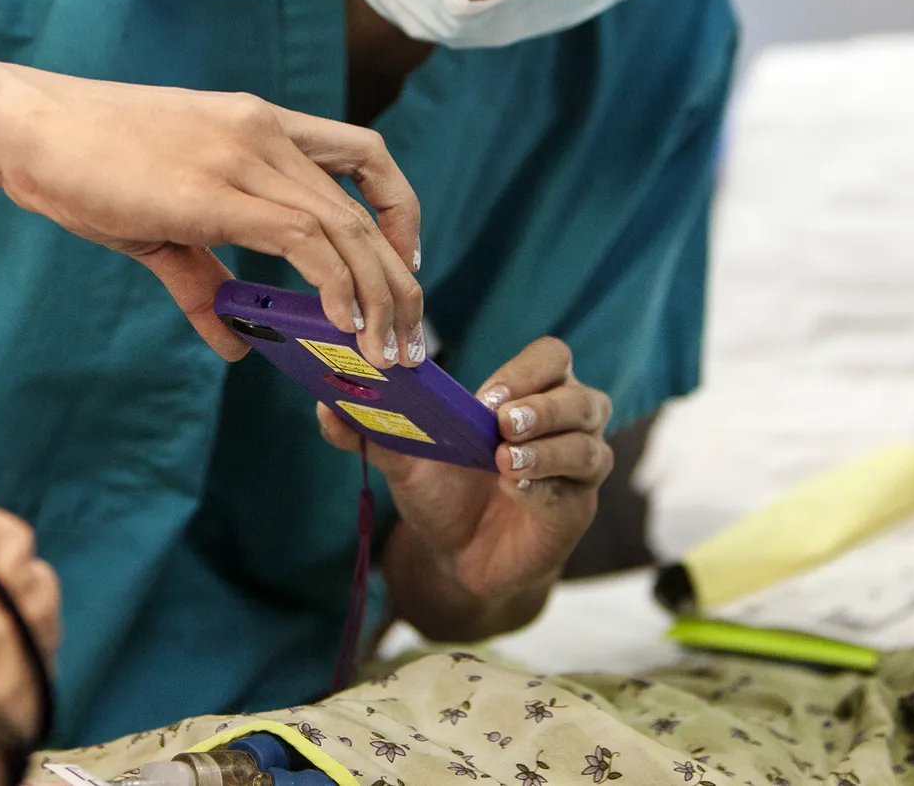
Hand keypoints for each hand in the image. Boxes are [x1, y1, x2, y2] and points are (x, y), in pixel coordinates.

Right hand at [0, 66, 421, 367]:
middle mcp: (264, 132)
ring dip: (381, 294)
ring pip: (346, 225)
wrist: (26, 128)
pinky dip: (336, 283)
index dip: (398, 208)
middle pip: (367, 202)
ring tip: (389, 352)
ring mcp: (243, 156)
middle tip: (412, 339)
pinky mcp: (215, 191)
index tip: (402, 262)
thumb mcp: (159, 226)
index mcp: (258, 125)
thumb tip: (238, 343)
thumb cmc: (83, 167)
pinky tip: (343, 324)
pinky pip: (303, 238)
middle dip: (401, 277)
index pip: (362, 155)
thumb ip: (205, 281)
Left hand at [317, 338, 612, 634]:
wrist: (457, 556)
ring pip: (587, 445)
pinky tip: (516, 491)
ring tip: (504, 463)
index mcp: (532, 392)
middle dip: (543, 409)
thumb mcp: (404, 457)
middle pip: (581, 397)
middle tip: (500, 425)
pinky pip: (576, 492)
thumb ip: (370, 431)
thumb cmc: (441, 489)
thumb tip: (325, 407)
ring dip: (547, 450)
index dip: (525, 372)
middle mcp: (567, 423)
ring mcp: (578, 467)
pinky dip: (546, 488)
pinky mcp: (576, 509)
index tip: (485, 397)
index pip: (552, 359)